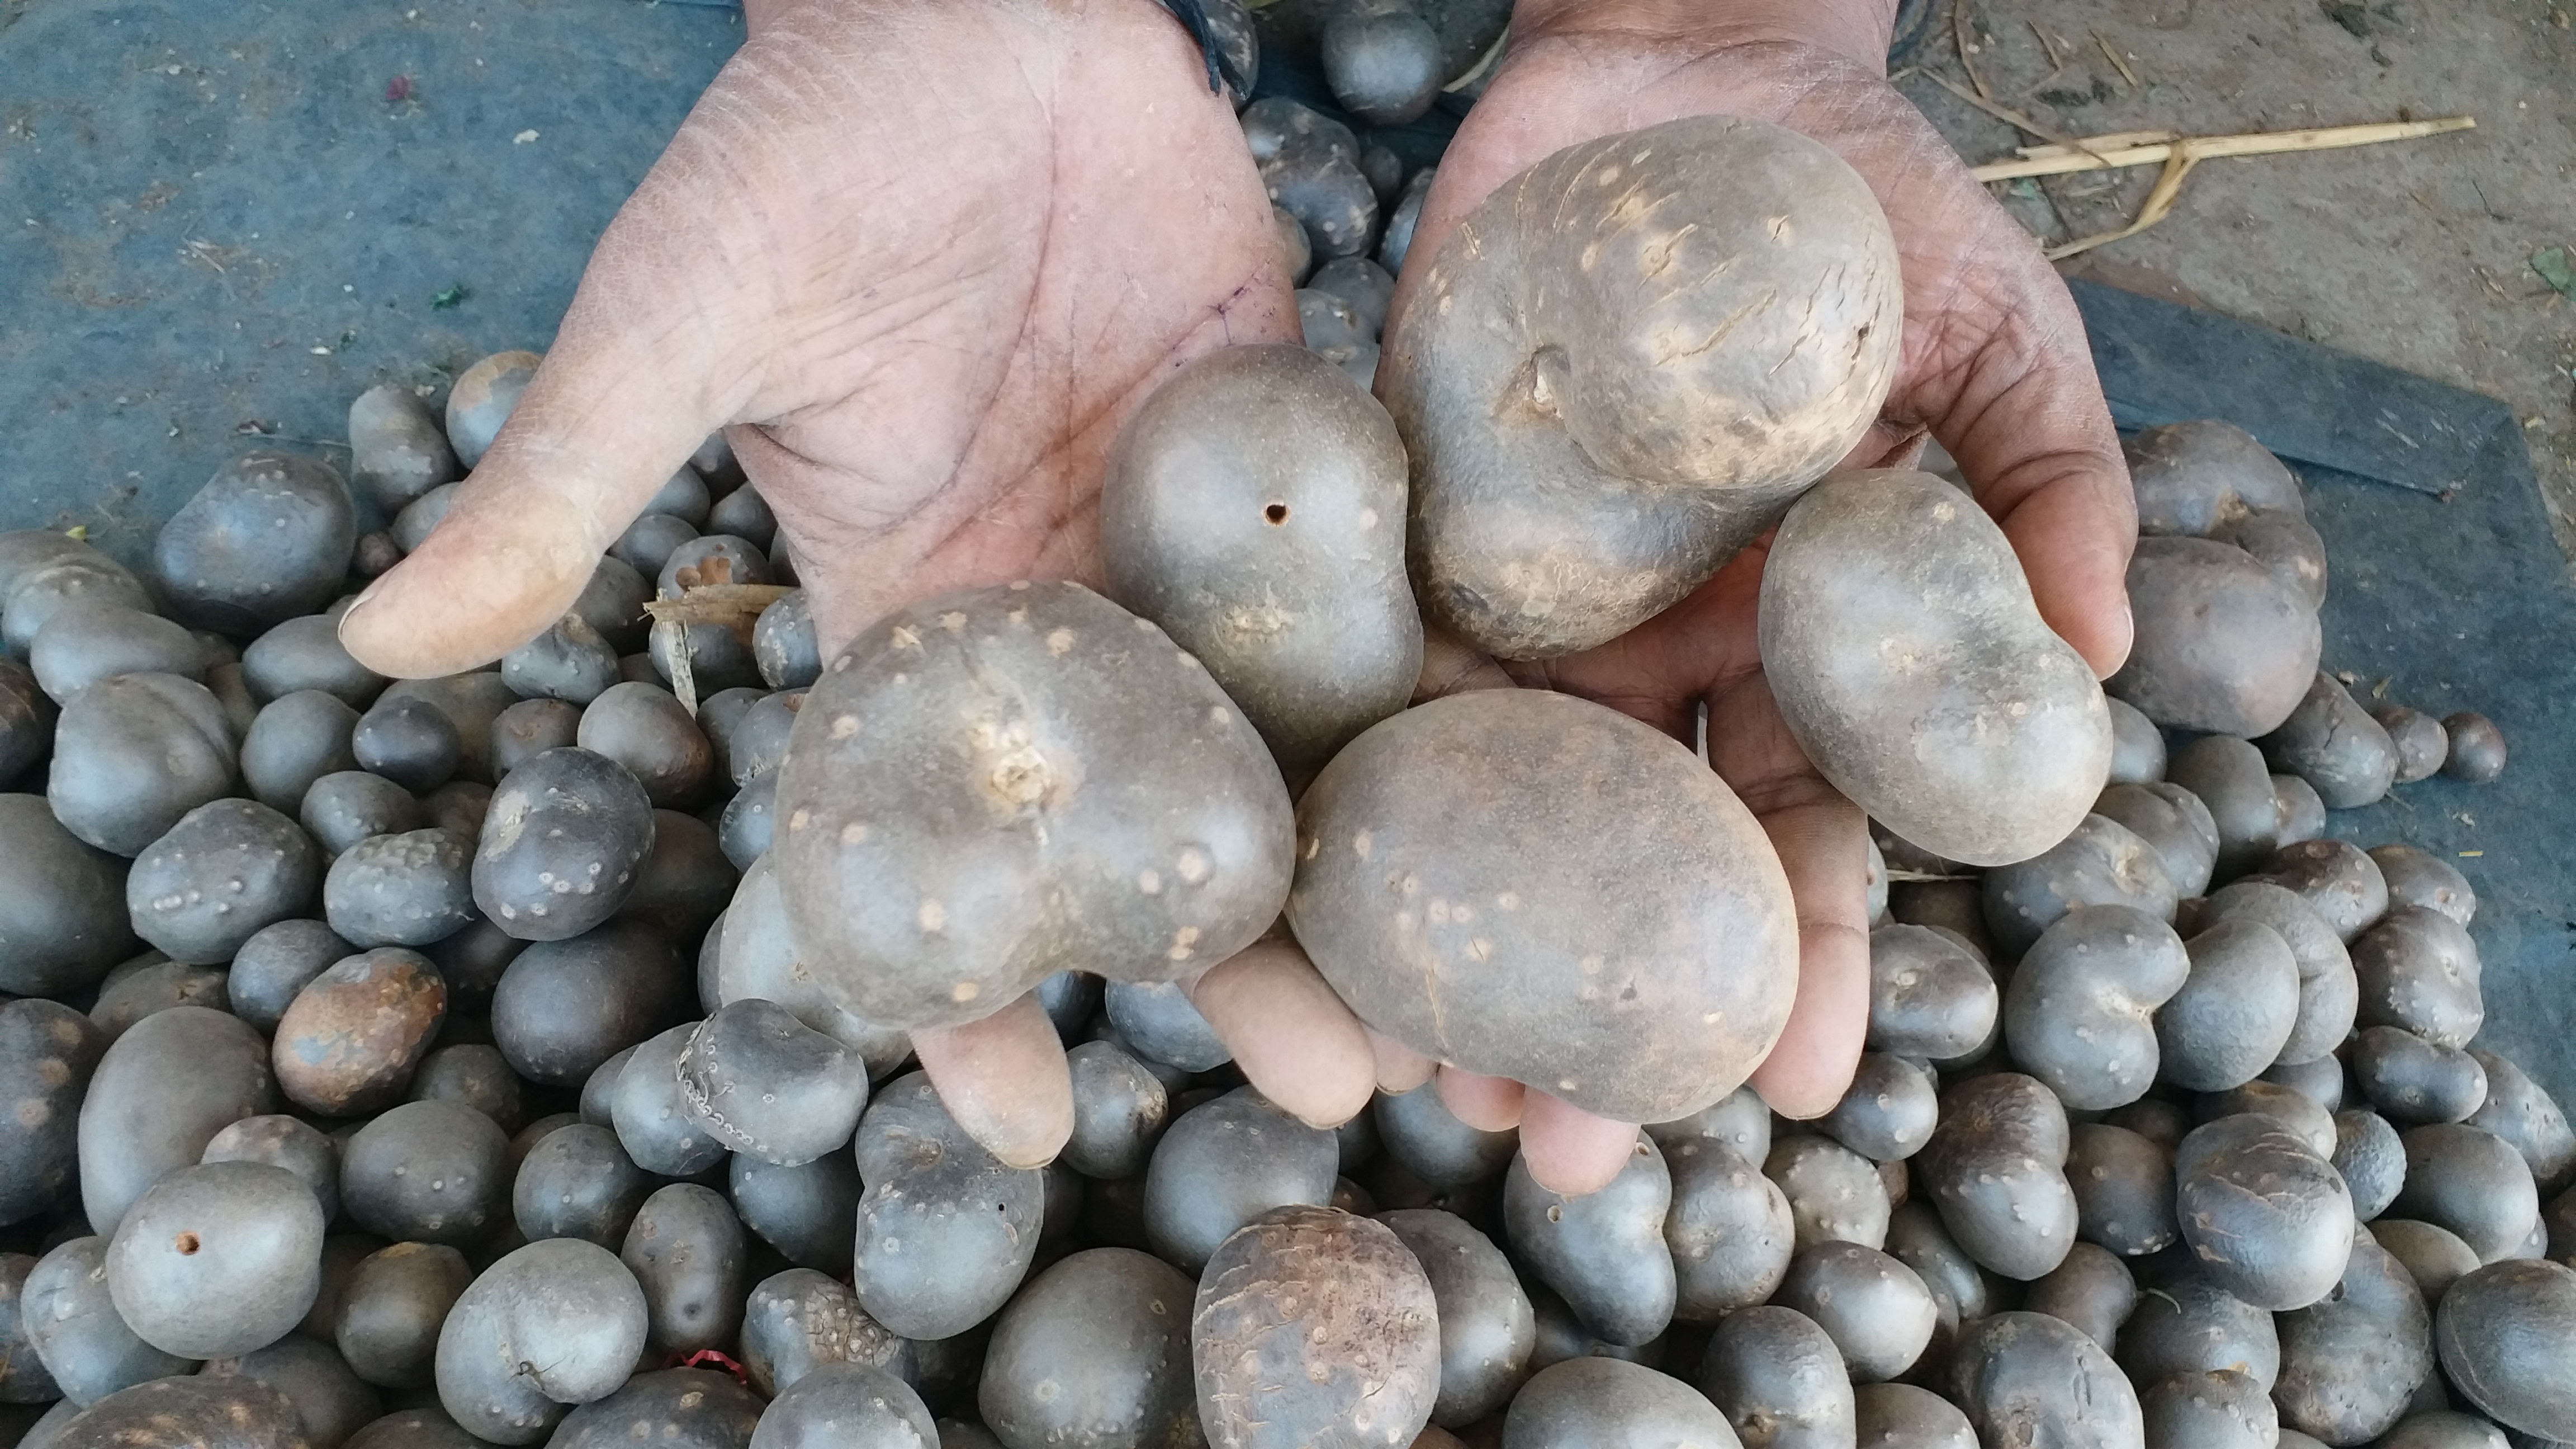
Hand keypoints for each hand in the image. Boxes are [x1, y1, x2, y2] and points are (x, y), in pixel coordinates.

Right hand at [335, 0, 1380, 1170]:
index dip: (967, 991)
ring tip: (1478, 1004)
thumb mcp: (673, 320)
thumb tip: (376, 634)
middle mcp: (1059, 612)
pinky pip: (1379, 589)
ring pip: (1291, 742)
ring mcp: (1181, 545)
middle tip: (1353, 1095)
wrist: (969, 2)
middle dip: (1245, 965)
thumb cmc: (798, 152)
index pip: (933, 845)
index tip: (1027, 1126)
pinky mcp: (1286, 454)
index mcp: (911, 619)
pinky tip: (1541, 790)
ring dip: (1379, 867)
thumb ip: (563, 486)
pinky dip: (1452, 687)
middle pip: (1159, 829)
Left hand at [1391, 0, 2137, 1117]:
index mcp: (1797, 643)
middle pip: (1627, 866)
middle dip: (1601, 1013)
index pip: (1806, 833)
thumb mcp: (1997, 333)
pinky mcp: (1412, 539)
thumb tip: (2094, 655)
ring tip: (1423, 1081)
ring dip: (1457, 952)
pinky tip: (1312, 901)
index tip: (1796, 1085)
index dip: (1806, 962)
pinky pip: (1373, 677)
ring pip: (1490, 813)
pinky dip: (1347, 788)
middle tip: (1566, 1152)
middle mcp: (1655, 656)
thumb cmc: (1865, 203)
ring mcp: (1527, 607)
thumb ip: (2053, 485)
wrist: (1686, 75)